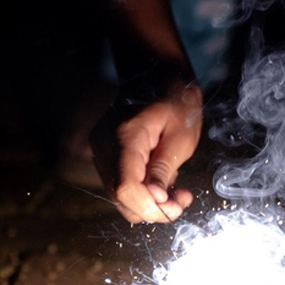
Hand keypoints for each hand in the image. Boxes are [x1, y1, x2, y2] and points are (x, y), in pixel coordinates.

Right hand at [90, 82, 202, 223]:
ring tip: (177, 190)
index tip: (177, 206)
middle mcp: (105, 145)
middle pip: (120, 197)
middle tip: (183, 200)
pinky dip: (142, 192)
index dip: (150, 206)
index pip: (126, 187)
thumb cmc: (175, 101)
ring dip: (150, 202)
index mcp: (126, 136)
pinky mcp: (105, 156)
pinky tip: (162, 182)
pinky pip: (120, 185)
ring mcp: (101, 151)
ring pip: (119, 196)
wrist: (154, 76)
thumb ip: (164, 168)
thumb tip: (155, 201)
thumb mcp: (181, 135)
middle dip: (153, 209)